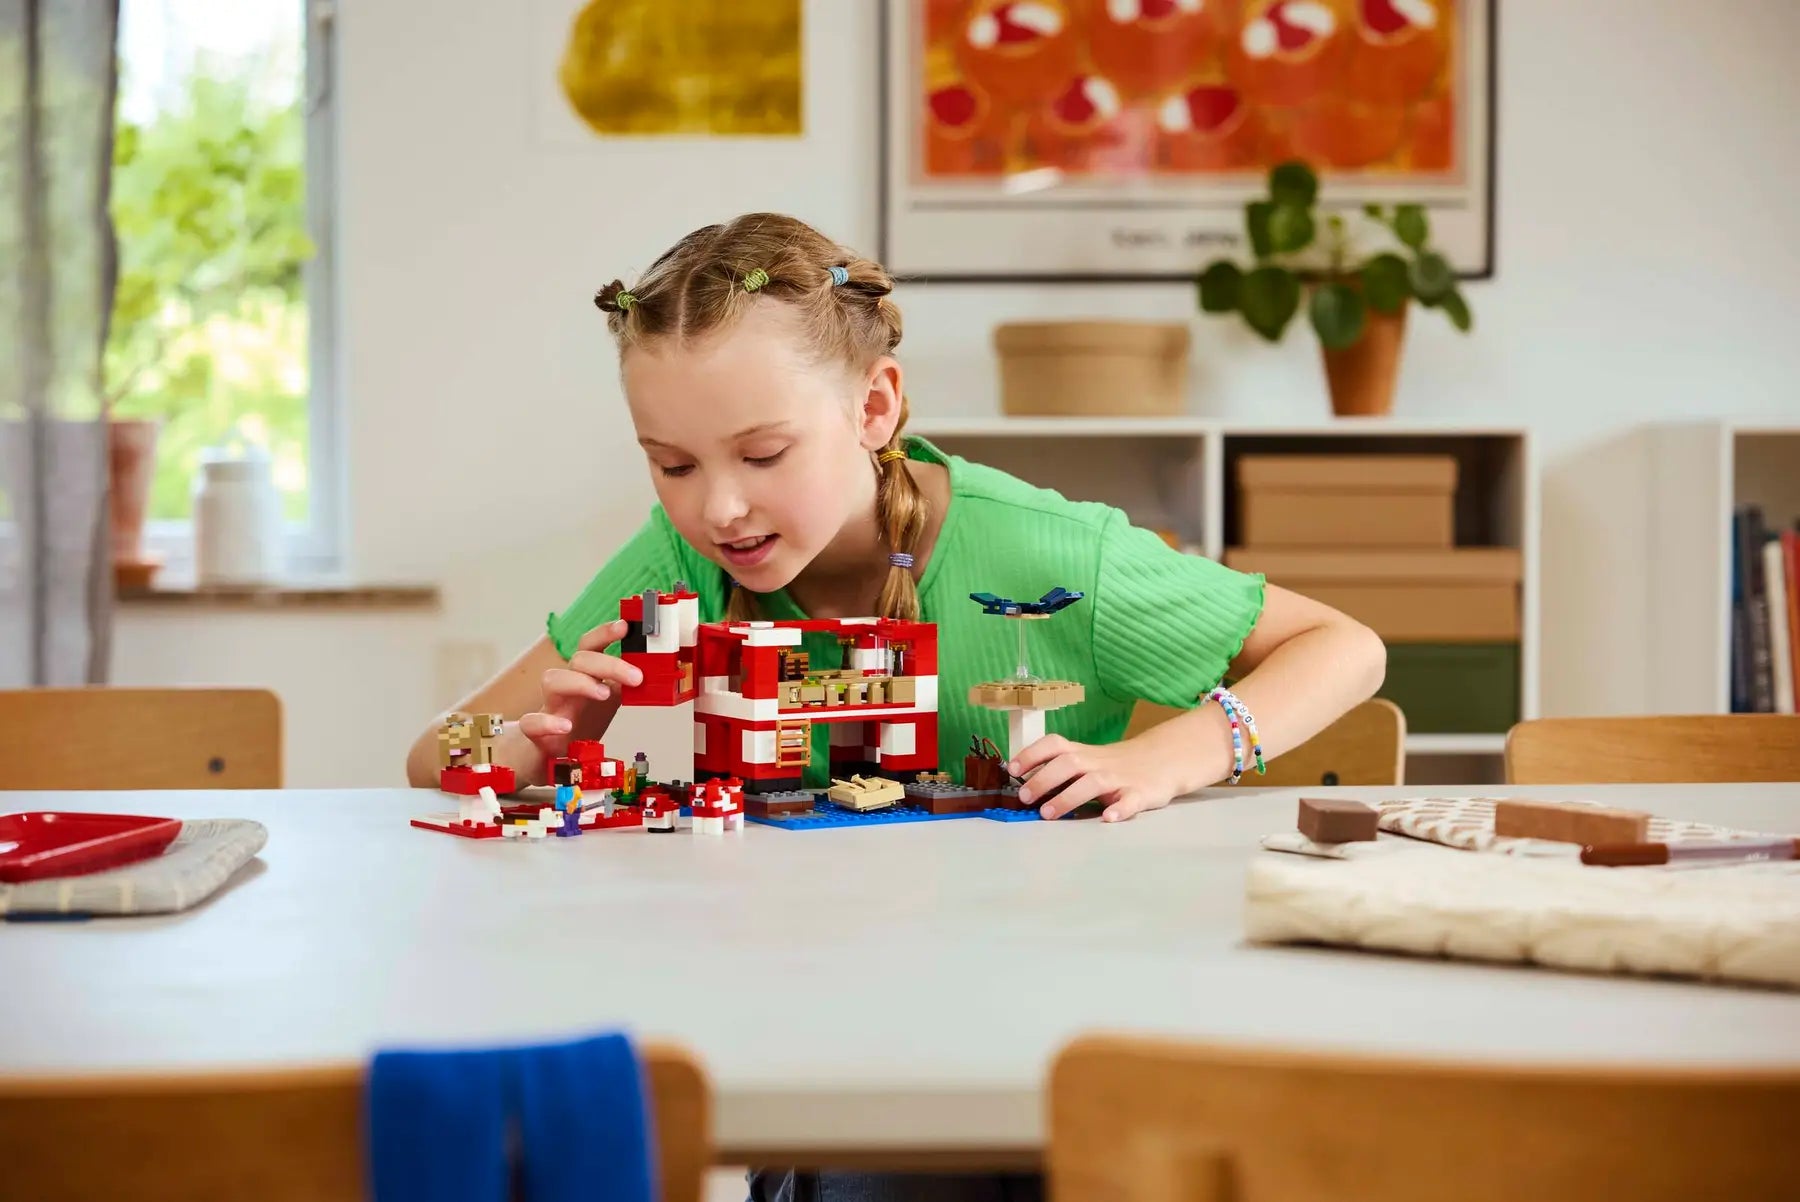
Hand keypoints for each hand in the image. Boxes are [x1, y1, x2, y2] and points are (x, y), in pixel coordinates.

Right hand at [517, 619, 640, 762]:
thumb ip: (625, 685)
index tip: (625, 626)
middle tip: (636, 677)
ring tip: (603, 694)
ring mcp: (550, 706)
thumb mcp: (608, 700)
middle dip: (607, 663)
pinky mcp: (536, 732)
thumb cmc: (581, 721)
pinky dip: (548, 723)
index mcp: (585, 676)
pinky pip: (532, 721)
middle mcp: (566, 685)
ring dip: (580, 683)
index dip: (605, 633)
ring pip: (552, 680)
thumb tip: (655, 672)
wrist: (551, 754)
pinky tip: (565, 726)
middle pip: (578, 660)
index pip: (591, 646)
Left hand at [1008, 734, 1183, 822]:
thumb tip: (1021, 784)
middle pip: (1069, 763)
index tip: (1012, 769)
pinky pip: (1131, 800)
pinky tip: (1108, 818)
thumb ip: (1058, 770)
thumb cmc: (1114, 765)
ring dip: (1068, 797)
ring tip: (1049, 813)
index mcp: (1082, 753)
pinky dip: (1120, 809)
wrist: (1163, 760)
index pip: (1054, 745)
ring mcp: (1120, 778)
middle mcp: (1097, 763)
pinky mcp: (1141, 793)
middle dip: (1043, 779)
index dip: (1032, 754)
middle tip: (1024, 799)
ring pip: (1094, 782)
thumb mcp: (1086, 760)